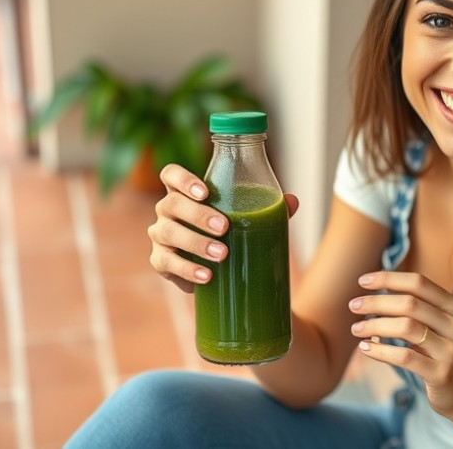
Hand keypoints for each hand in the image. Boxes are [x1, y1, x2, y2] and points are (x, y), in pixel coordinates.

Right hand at [147, 163, 298, 292]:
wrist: (216, 269)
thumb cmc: (229, 233)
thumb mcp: (247, 218)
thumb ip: (268, 208)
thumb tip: (292, 202)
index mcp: (184, 192)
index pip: (171, 175)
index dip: (183, 179)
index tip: (206, 192)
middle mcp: (167, 210)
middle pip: (171, 203)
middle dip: (198, 215)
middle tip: (224, 227)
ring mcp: (160, 235)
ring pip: (168, 233)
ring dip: (196, 243)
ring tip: (222, 254)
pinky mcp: (160, 261)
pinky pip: (167, 263)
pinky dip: (188, 270)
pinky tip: (207, 276)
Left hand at [348, 272, 452, 421]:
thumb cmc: (440, 352)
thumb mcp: (437, 326)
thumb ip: (416, 308)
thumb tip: (373, 291)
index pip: (418, 283)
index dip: (389, 278)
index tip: (363, 280)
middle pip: (409, 303)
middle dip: (376, 302)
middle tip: (353, 305)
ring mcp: (451, 350)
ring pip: (406, 328)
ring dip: (375, 326)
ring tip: (356, 329)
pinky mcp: (441, 374)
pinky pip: (404, 357)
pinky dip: (380, 350)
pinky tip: (365, 348)